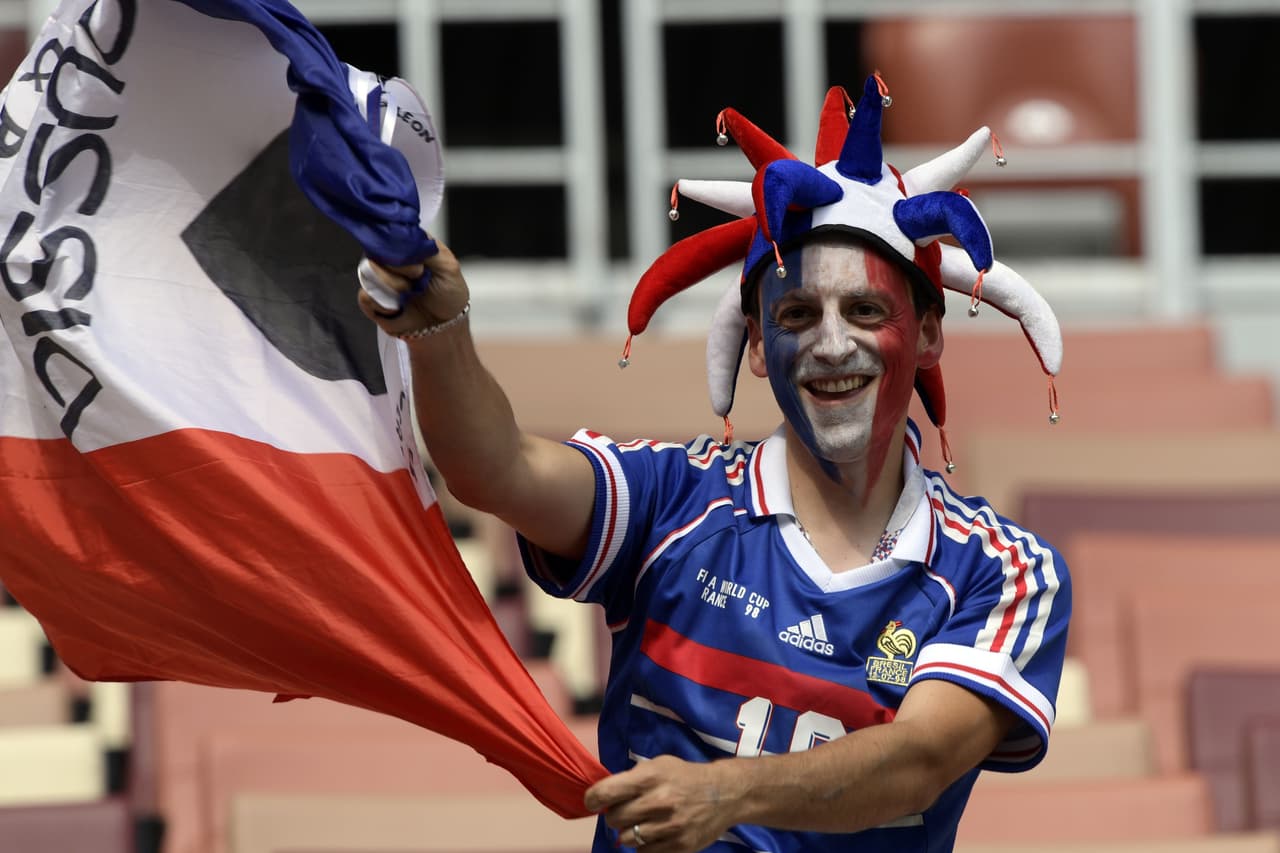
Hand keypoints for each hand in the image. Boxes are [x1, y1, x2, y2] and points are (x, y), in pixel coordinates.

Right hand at [356, 238, 470, 337]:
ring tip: (410, 293)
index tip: (420, 264)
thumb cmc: (448, 293)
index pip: (390, 233)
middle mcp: (387, 258)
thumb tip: (408, 236)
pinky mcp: (370, 299)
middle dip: (402, 269)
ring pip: (369, 273)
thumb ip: (429, 247)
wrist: (444, 325)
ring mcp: (377, 278)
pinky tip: (399, 307)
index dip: (402, 248)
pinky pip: (365, 296)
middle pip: (377, 251)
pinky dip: (384, 305)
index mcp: (405, 245)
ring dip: (394, 287)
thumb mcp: (448, 265)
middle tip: (419, 278)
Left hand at [584, 755, 739, 852]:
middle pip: (614, 819)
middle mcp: (659, 802)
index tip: (592, 802)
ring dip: (629, 832)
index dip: (593, 799)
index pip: (606, 792)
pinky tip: (654, 834)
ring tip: (641, 823)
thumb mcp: (659, 765)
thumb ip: (632, 778)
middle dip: (614, 816)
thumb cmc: (685, 777)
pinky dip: (644, 846)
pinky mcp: (679, 846)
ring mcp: (669, 827)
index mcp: (651, 777)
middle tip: (624, 812)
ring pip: (626, 839)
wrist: (724, 794)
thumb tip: (603, 795)